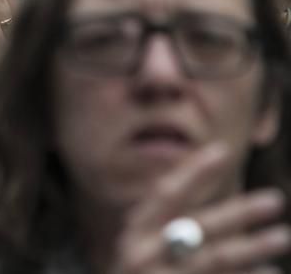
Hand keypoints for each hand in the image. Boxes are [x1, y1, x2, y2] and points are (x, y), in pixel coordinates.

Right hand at [110, 145, 290, 273]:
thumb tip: (204, 179)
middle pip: (198, 228)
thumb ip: (168, 221)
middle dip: (238, 212)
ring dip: (252, 246)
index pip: (167, 193)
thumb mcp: (144, 241)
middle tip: (275, 198)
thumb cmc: (143, 269)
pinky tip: (270, 270)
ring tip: (282, 236)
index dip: (194, 171)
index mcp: (135, 230)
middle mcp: (143, 253)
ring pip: (214, 259)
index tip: (223, 150)